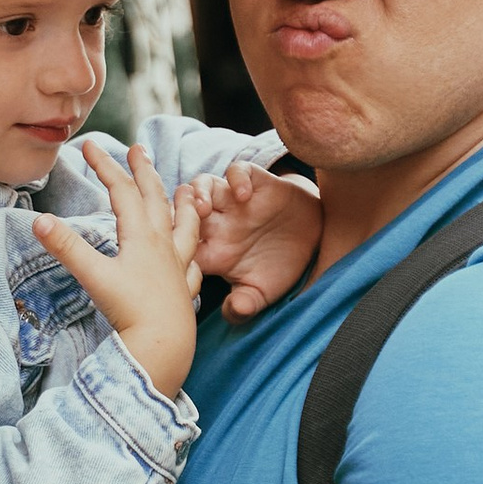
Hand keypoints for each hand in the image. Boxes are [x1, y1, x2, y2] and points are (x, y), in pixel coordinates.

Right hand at [30, 141, 200, 399]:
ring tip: (185, 190)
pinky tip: (193, 255)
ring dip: (182, 205)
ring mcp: (177, 267)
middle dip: (143, 172)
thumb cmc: (130, 311)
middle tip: (138, 150)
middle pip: (154, 199)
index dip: (104, 166)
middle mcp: (163, 246)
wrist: (164, 346)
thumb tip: (38, 220)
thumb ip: (67, 247)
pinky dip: (193, 252)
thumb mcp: (93, 275)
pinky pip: (192, 264)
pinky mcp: (184, 290)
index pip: (122, 191)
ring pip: (184, 227)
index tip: (89, 145)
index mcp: (141, 236)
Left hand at [186, 158, 322, 316]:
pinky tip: (245, 195)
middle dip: (175, 215)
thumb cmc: (281, 265)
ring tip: (204, 207)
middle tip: (177, 224)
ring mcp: (233, 202)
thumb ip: (245, 304)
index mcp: (212, 251)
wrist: (311, 236)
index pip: (179, 248)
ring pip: (202, 186)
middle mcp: (217, 223)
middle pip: (182, 212)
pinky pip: (236, 171)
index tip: (173, 259)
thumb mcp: (263, 291)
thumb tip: (232, 312)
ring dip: (198, 193)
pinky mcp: (253, 183)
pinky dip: (237, 178)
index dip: (171, 250)